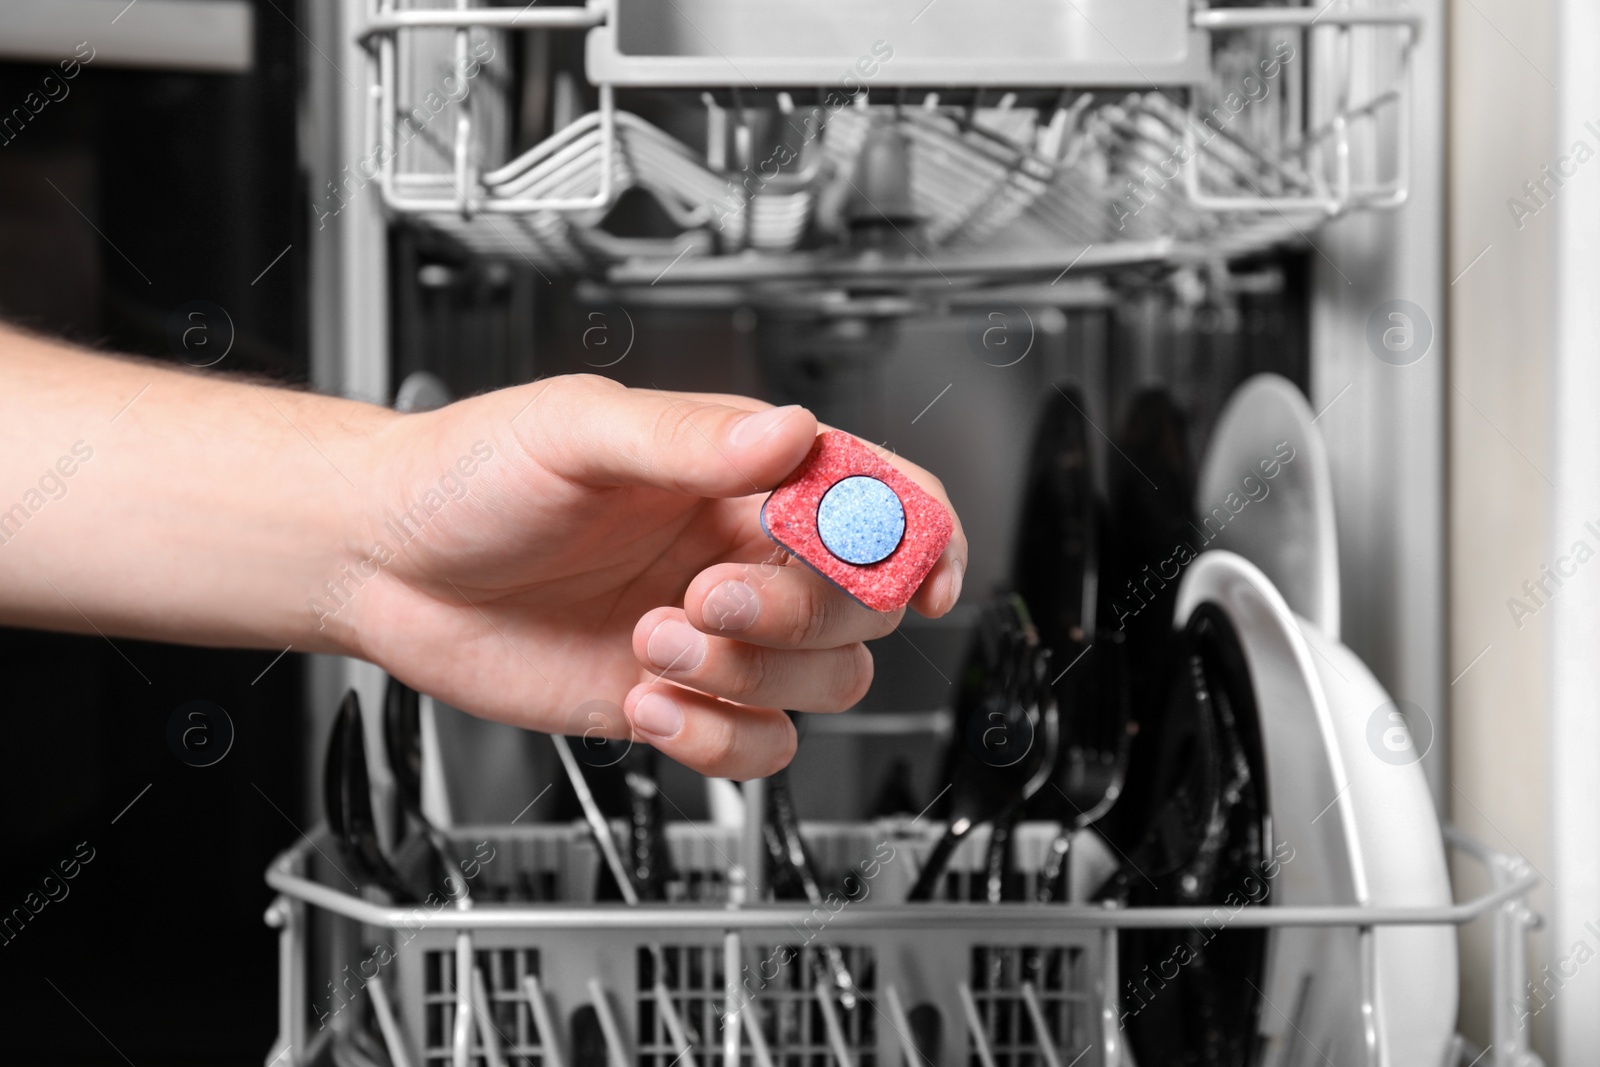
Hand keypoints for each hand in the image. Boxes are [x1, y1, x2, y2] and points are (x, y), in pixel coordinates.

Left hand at [339, 374, 966, 779]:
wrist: (381, 560)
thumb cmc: (469, 475)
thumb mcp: (576, 430)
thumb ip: (690, 439)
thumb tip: (791, 434)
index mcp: (739, 472)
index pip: (874, 497)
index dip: (919, 535)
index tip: (922, 572)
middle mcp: (741, 553)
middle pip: (861, 605)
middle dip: (795, 615)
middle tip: (702, 600)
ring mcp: (715, 635)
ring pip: (822, 681)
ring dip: (749, 676)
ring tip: (652, 645)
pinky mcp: (677, 700)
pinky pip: (757, 745)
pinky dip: (718, 740)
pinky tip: (647, 700)